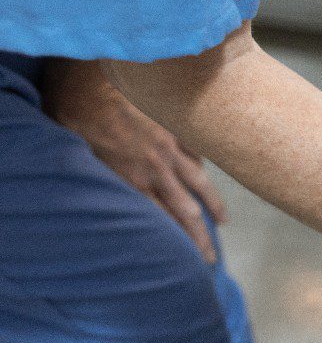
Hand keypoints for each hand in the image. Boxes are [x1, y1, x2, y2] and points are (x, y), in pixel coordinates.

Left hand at [44, 59, 226, 260]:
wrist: (95, 82)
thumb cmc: (77, 117)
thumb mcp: (82, 158)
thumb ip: (102, 179)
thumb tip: (110, 197)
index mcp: (134, 180)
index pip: (165, 220)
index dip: (182, 243)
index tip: (194, 260)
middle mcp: (157, 169)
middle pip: (186, 210)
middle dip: (200, 237)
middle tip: (210, 259)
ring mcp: (169, 147)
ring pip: (199, 181)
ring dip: (212, 204)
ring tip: (222, 220)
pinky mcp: (173, 127)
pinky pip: (194, 149)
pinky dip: (200, 163)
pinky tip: (204, 172)